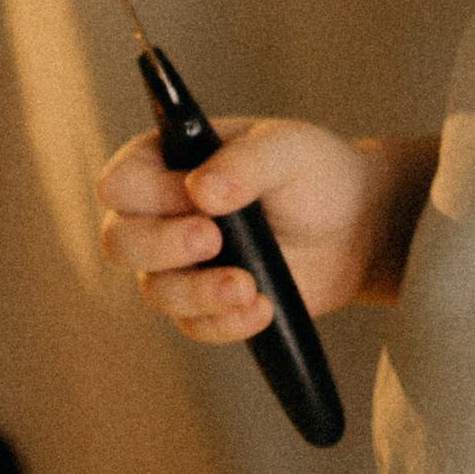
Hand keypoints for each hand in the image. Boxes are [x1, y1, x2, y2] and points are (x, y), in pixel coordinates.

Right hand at [96, 118, 433, 342]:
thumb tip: (202, 190)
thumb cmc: (313, 172)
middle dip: (161, 245)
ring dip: (197, 292)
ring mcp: (181, 265)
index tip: (196, 197)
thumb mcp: (287, 148)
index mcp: (166, 161)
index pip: (121, 182)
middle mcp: (161, 215)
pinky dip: (225, 322)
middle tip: (212, 239)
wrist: (355, 226)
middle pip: (119, 241)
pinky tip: (262, 308)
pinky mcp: (207, 306)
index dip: (148, 193)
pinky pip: (195, 325)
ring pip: (156, 290)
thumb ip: (245, 161)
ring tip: (248, 285)